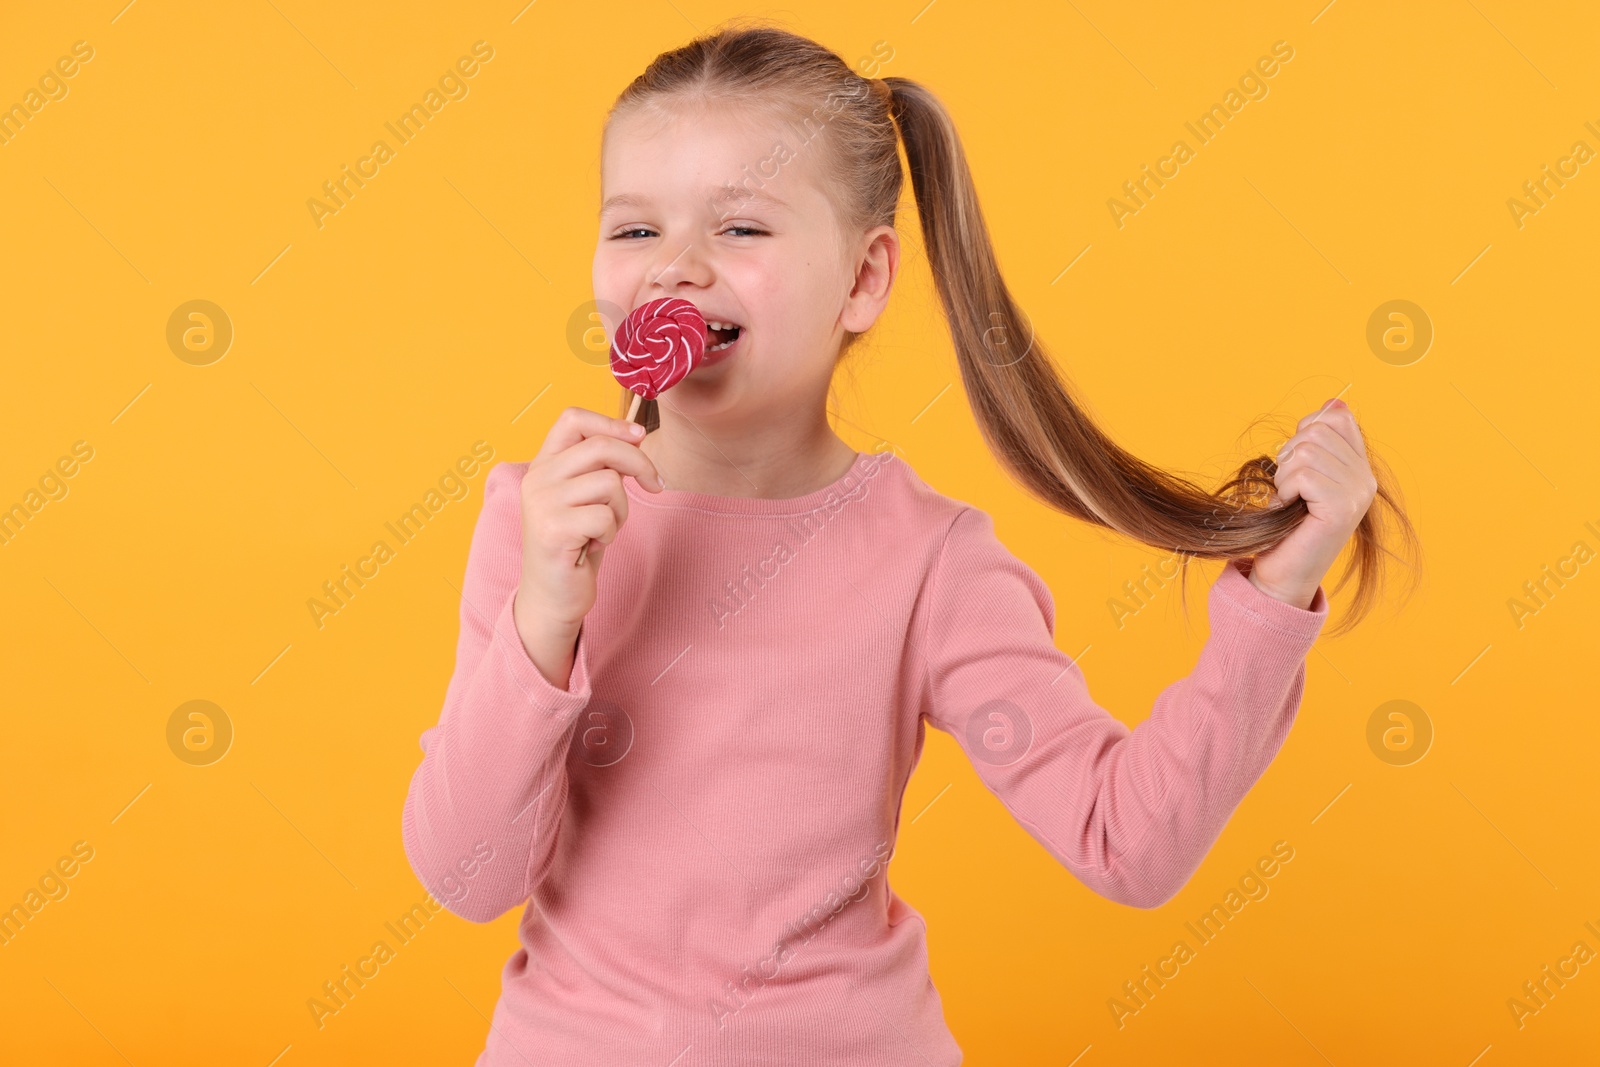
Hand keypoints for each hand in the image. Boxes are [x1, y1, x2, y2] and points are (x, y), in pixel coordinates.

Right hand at [512, 407, 662, 684]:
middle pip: (601, 446)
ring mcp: (541, 503)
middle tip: (655, 485)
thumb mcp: (585, 496)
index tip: (639, 436)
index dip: (611, 422)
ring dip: (621, 509)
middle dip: (639, 463)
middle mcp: (537, 478)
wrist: (552, 595)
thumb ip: (600, 465)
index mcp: (543, 464)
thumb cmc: (576, 544)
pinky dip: (611, 532)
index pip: (572, 418)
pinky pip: (605, 516)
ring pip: (609, 483)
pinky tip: (593, 545)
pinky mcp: (553, 529)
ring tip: (604, 528)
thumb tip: (635, 434)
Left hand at [1249, 398, 1377, 609]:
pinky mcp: (1342, 508)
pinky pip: (1303, 474)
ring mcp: (1358, 493)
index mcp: (1358, 467)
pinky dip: (1286, 490)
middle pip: (1316, 428)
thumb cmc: (1284, 524)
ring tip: (1290, 501)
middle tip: (1290, 489)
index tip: (1297, 464)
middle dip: (1289, 456)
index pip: (1336, 416)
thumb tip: (1334, 401)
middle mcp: (1365, 478)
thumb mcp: (1300, 475)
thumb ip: (1317, 441)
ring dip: (1285, 476)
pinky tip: (1291, 510)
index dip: (1305, 431)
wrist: (1281, 573)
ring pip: (1307, 450)